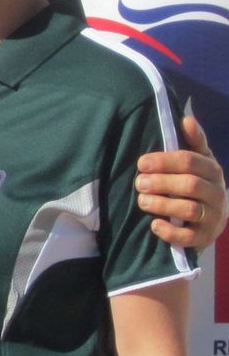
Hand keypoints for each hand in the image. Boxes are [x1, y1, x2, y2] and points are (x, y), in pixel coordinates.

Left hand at [136, 106, 222, 249]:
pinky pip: (188, 236)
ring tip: (142, 200)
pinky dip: (170, 231)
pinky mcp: (204, 237)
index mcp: (212, 170)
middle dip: (161, 182)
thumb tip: (186, 118)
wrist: (209, 221)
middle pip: (189, 184)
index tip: (141, 163)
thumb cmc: (197, 185)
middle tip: (138, 182)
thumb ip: (193, 142)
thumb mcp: (198, 162)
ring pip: (189, 209)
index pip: (190, 161)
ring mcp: (213, 216)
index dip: (164, 161)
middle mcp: (217, 193)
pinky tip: (154, 225)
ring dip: (162, 204)